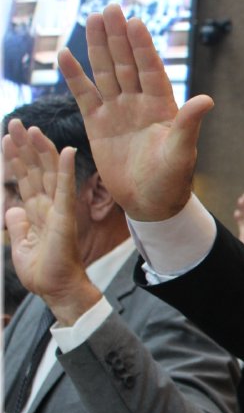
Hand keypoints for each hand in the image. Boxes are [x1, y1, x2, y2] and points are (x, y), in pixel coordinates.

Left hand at [2, 121, 101, 324]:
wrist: (56, 289)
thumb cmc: (42, 272)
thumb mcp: (19, 246)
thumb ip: (16, 225)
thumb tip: (11, 209)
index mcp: (37, 212)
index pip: (25, 179)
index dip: (15, 159)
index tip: (7, 138)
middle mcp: (48, 206)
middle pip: (36, 170)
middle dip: (25, 146)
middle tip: (15, 123)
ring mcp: (58, 209)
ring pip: (49, 173)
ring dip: (41, 150)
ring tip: (32, 129)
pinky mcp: (65, 216)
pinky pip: (66, 189)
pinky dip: (67, 170)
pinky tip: (67, 151)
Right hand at [57, 4, 213, 222]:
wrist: (151, 202)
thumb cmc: (172, 180)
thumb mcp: (182, 152)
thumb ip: (188, 124)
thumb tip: (207, 100)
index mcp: (162, 106)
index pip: (150, 70)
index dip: (143, 47)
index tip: (135, 22)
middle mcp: (139, 103)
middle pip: (126, 63)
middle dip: (118, 37)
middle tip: (110, 8)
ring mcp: (117, 111)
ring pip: (106, 72)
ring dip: (98, 47)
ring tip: (92, 19)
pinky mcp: (98, 124)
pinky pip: (84, 95)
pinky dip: (74, 77)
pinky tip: (65, 55)